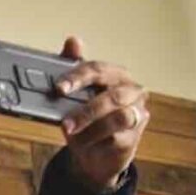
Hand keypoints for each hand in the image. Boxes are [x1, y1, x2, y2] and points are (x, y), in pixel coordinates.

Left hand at [53, 36, 147, 194]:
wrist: (94, 154)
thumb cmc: (86, 119)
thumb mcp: (73, 95)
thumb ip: (72, 68)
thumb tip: (74, 41)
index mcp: (116, 75)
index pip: (98, 70)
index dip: (78, 77)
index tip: (59, 88)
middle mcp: (131, 91)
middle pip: (112, 95)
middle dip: (86, 110)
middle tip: (65, 122)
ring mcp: (136, 114)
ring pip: (119, 117)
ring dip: (92, 127)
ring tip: (71, 133)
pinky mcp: (134, 137)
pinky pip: (117, 137)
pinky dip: (98, 141)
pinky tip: (85, 143)